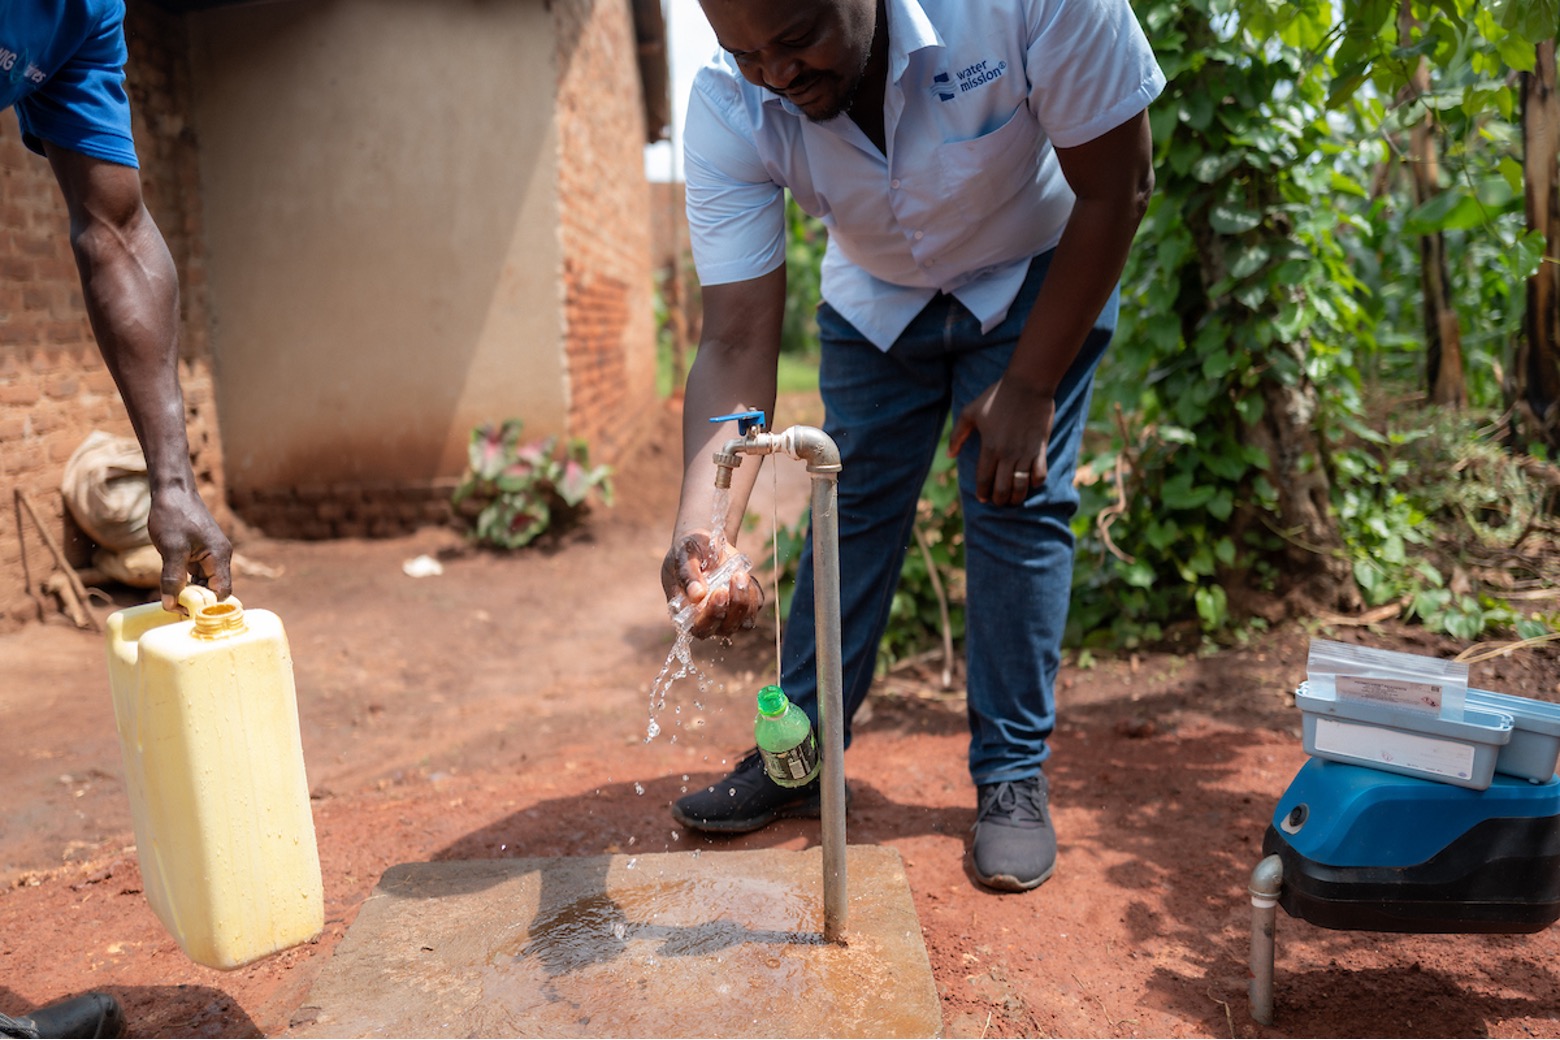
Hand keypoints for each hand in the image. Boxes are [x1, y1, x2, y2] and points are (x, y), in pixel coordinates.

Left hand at [147, 485, 232, 612]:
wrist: (172, 491)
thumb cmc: (174, 515)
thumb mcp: (172, 549)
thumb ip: (172, 578)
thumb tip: (171, 605)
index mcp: (219, 556)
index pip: (222, 591)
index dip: (207, 605)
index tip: (188, 612)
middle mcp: (218, 557)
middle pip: (213, 589)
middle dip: (197, 601)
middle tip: (176, 609)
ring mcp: (208, 555)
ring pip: (203, 583)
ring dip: (190, 593)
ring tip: (172, 601)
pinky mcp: (197, 553)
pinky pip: (195, 575)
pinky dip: (186, 583)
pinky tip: (172, 588)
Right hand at [661, 530, 763, 638]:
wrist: (704, 544)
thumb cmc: (689, 552)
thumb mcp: (684, 556)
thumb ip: (687, 574)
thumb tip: (696, 595)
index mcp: (685, 614)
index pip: (700, 628)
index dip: (712, 615)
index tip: (719, 591)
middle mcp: (707, 620)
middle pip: (725, 629)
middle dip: (734, 606)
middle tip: (734, 579)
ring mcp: (727, 616)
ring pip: (744, 623)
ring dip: (745, 599)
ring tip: (739, 574)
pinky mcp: (744, 606)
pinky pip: (755, 606)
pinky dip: (753, 591)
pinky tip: (741, 574)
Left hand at [949, 378, 1056, 505]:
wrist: (1027, 384)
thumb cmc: (997, 396)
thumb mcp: (971, 412)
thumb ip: (958, 434)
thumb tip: (950, 455)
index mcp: (989, 447)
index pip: (984, 480)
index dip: (983, 493)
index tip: (982, 498)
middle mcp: (1007, 454)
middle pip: (1002, 488)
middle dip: (999, 500)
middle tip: (998, 501)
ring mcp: (1025, 452)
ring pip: (1021, 485)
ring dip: (1016, 497)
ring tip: (1013, 499)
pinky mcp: (1040, 448)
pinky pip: (1040, 474)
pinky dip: (1036, 482)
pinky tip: (1031, 482)